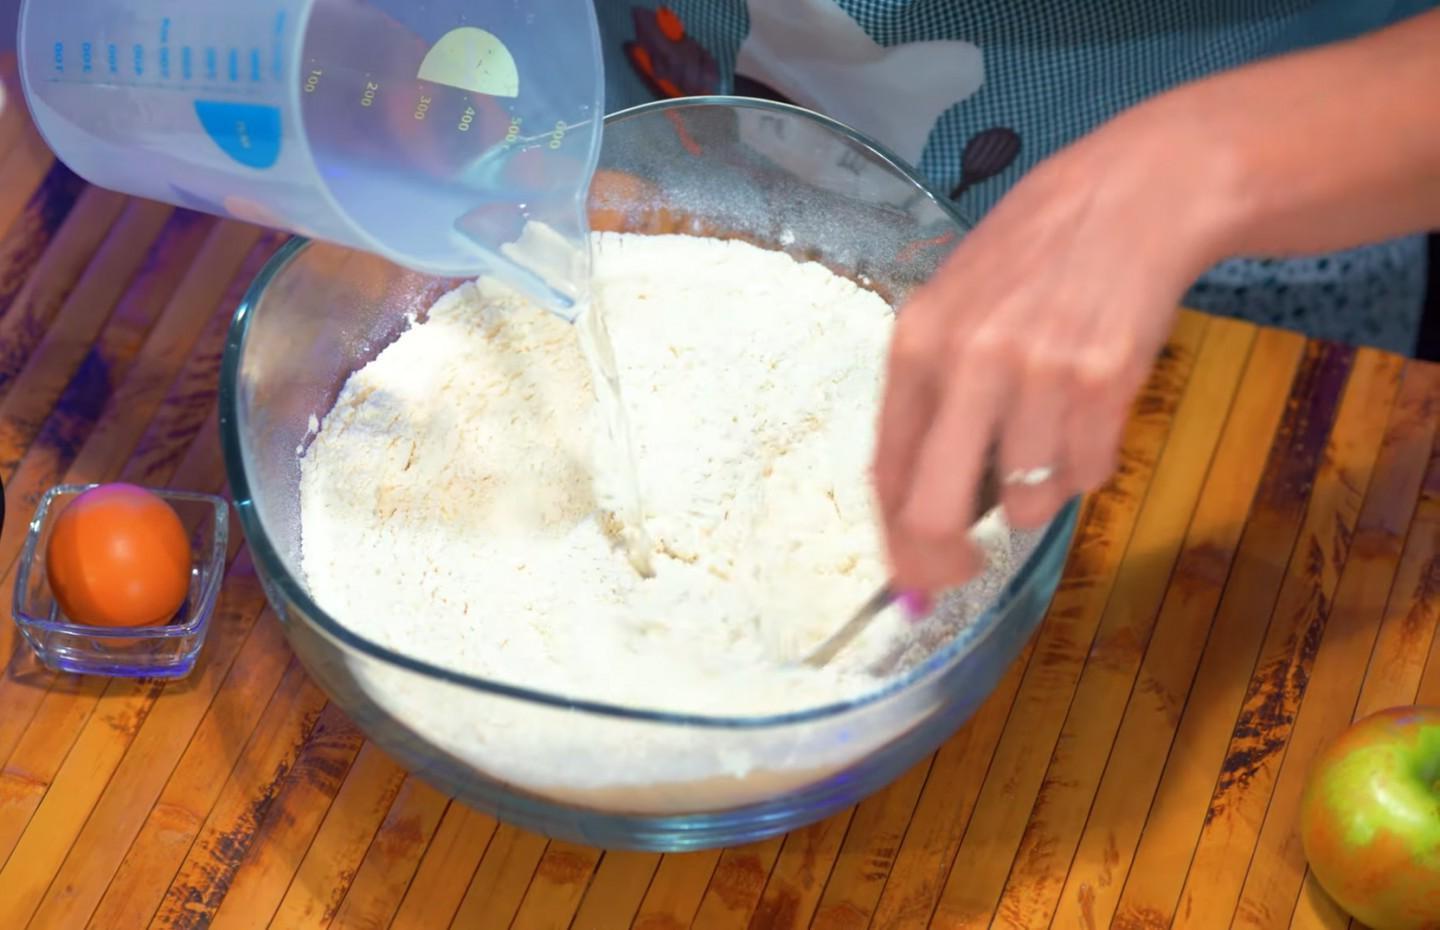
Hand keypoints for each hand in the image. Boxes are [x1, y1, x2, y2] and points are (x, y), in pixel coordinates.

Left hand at [873, 110, 1231, 593]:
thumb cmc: (1034, 257)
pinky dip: (1088, 464)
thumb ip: (933, 398)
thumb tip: (925, 512)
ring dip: (1037, 493)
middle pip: (936, 508)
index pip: (886, 469)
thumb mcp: (956, 308)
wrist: (1134, 195)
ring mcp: (1038, 374)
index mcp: (917, 342)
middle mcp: (968, 361)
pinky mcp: (1105, 383)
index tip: (913, 576)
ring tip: (1052, 432)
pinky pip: (1086, 476)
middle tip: (966, 566)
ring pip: (1025, 504)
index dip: (897, 539)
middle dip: (946, 557)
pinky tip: (1091, 412)